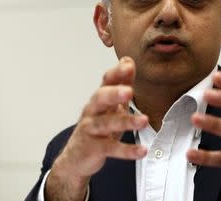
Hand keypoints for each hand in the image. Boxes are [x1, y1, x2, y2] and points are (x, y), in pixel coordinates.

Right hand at [45, 57, 147, 200]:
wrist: (75, 159)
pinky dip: (127, 150)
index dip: (117, 73)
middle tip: (129, 91)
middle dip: (114, 93)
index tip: (129, 65)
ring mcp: (91, 130)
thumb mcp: (110, 105)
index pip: (106, 81)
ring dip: (126, 121)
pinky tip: (143, 150)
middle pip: (100, 98)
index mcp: (99, 98)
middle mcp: (92, 111)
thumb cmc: (97, 127)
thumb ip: (121, 84)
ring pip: (106, 123)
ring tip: (144, 120)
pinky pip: (111, 148)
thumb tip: (128, 61)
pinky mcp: (93, 148)